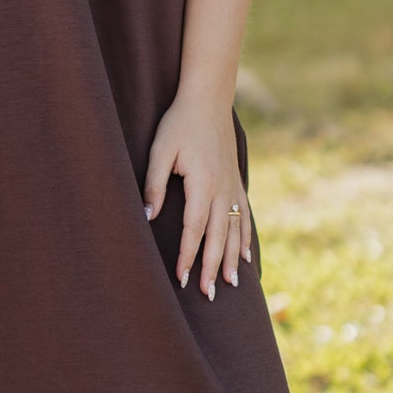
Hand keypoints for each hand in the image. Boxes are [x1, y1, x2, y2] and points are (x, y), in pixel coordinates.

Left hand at [143, 95, 252, 299]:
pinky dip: (244, 238)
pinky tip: (243, 257)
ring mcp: (232, 186)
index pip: (194, 229)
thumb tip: (148, 217)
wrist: (208, 99)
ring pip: (234, 230)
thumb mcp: (160, 150)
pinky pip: (244, 216)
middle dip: (211, 267)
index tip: (181, 278)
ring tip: (228, 284)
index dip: (188, 256)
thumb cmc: (179, 124)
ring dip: (229, 259)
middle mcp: (222, 190)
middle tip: (207, 293)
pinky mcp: (236, 181)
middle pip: (217, 237)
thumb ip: (154, 184)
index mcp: (202, 184)